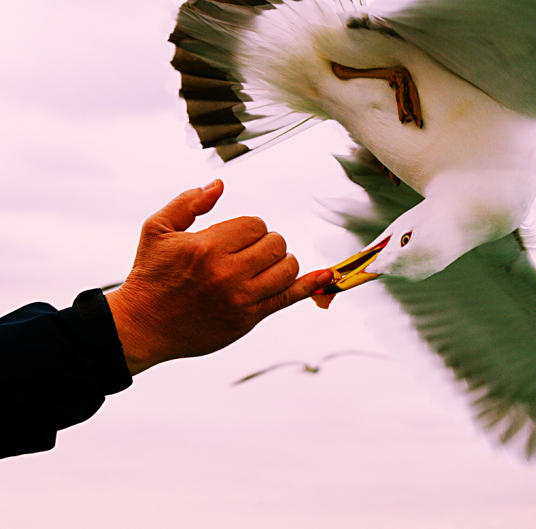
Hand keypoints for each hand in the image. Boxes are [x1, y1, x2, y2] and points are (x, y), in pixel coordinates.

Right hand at [105, 180, 332, 374]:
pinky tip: (325, 275)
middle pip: (275, 244)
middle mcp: (227, 273)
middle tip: (249, 251)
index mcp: (206, 247)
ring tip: (264, 265)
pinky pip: (288, 298)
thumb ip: (189, 203)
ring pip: (287, 269)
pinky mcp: (248, 319)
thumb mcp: (157, 230)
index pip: (254, 225)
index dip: (250, 228)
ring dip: (282, 261)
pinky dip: (309, 285)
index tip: (236, 237)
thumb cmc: (150, 276)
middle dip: (266, 242)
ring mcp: (240, 299)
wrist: (142, 327)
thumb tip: (219, 184)